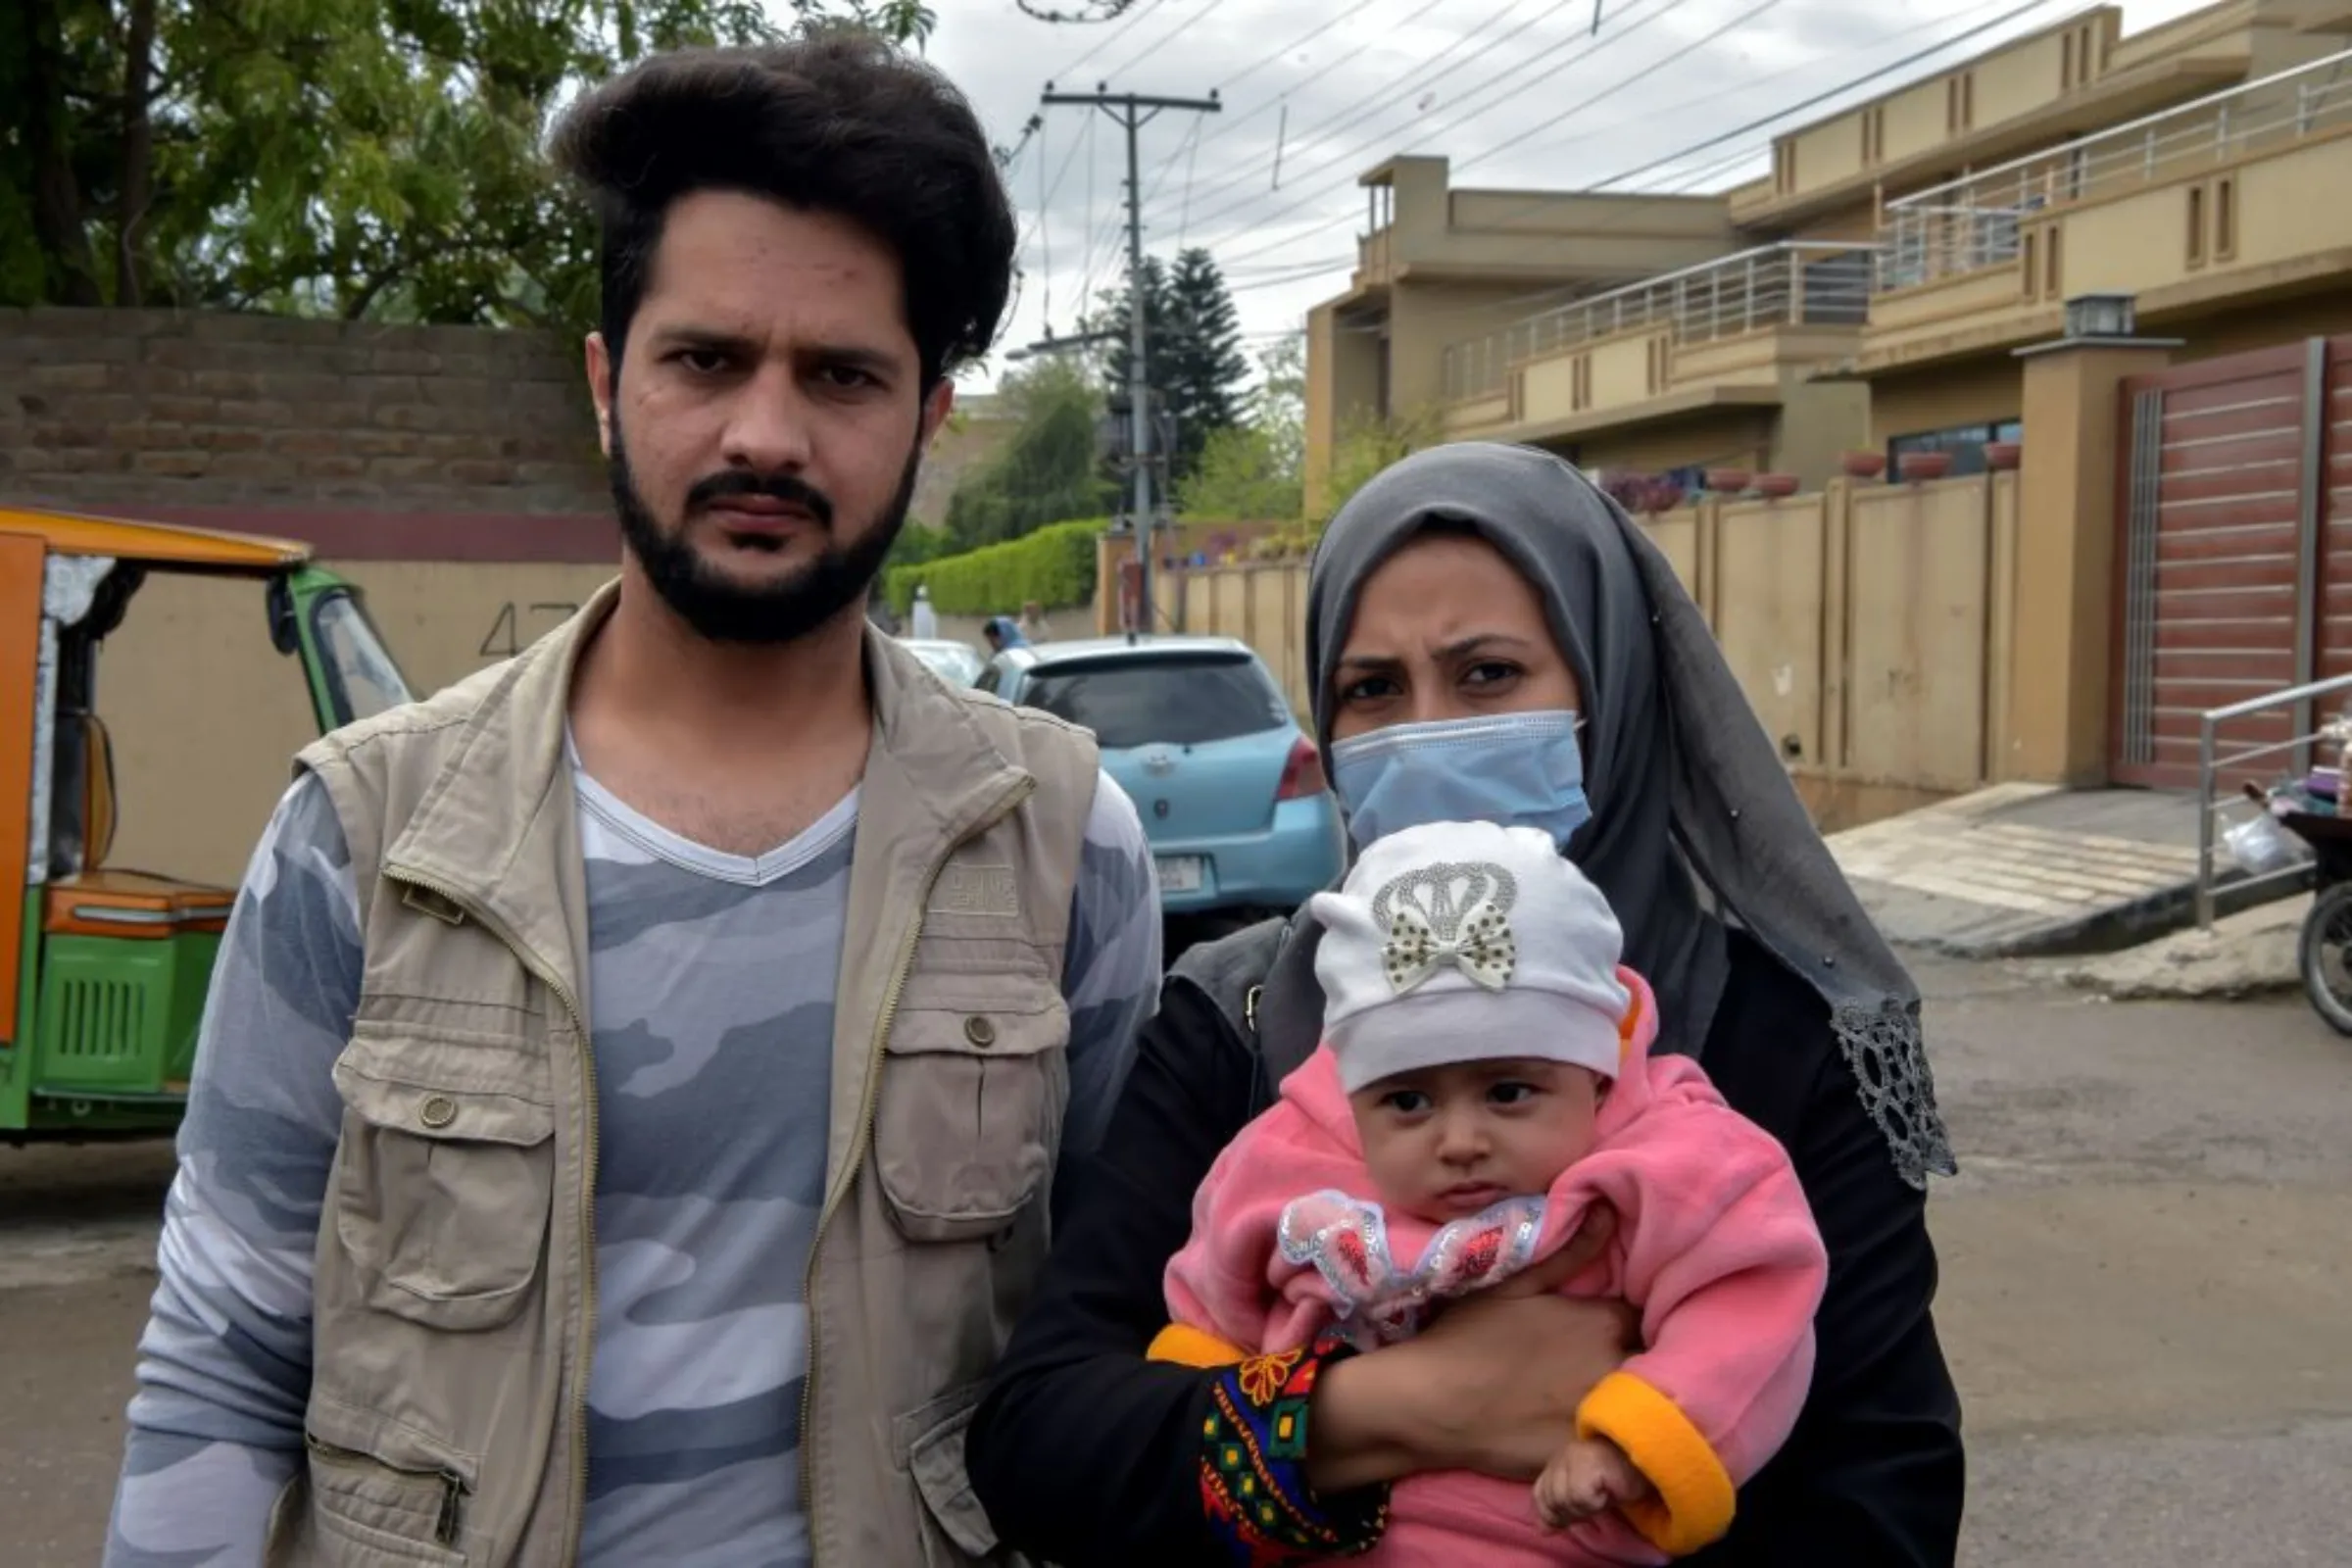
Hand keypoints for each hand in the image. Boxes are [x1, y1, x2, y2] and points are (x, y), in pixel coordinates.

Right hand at [1305, 1203, 1636, 1491]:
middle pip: (1647, 1365)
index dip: (1628, 1326)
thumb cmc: (1468, 1335)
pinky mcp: (1589, 1456)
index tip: (1611, 1331)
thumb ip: (1572, 1251)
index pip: (1644, 1320)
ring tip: (1597, 1401)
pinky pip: (1617, 1450)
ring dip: (1627, 1402)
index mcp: (1604, 1322)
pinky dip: (1610, 1442)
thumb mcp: (1517, 1284)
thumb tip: (1608, 1210)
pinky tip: (1585, 1437)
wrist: (1431, 1402)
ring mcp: (1605, 1416)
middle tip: (1599, 1367)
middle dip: (1634, 1363)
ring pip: (1638, 1407)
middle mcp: (1615, 1367)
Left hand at [1534, 1437, 1654, 1531]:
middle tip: (1597, 1500)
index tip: (1569, 1518)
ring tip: (1605, 1494)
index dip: (1550, 1512)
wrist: (1647, 1460)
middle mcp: (1563, 1455)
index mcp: (1559, 1460)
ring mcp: (1575, 1456)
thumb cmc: (1618, 1479)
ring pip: (1566, 1499)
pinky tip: (1609, 1490)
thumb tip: (1543, 1530)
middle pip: (1553, 1499)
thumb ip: (1562, 1509)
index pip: (1541, 1493)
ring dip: (1588, 1506)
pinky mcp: (1589, 1462)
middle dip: (1574, 1510)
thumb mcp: (1585, 1497)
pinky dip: (1597, 1501)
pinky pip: (1582, 1496)